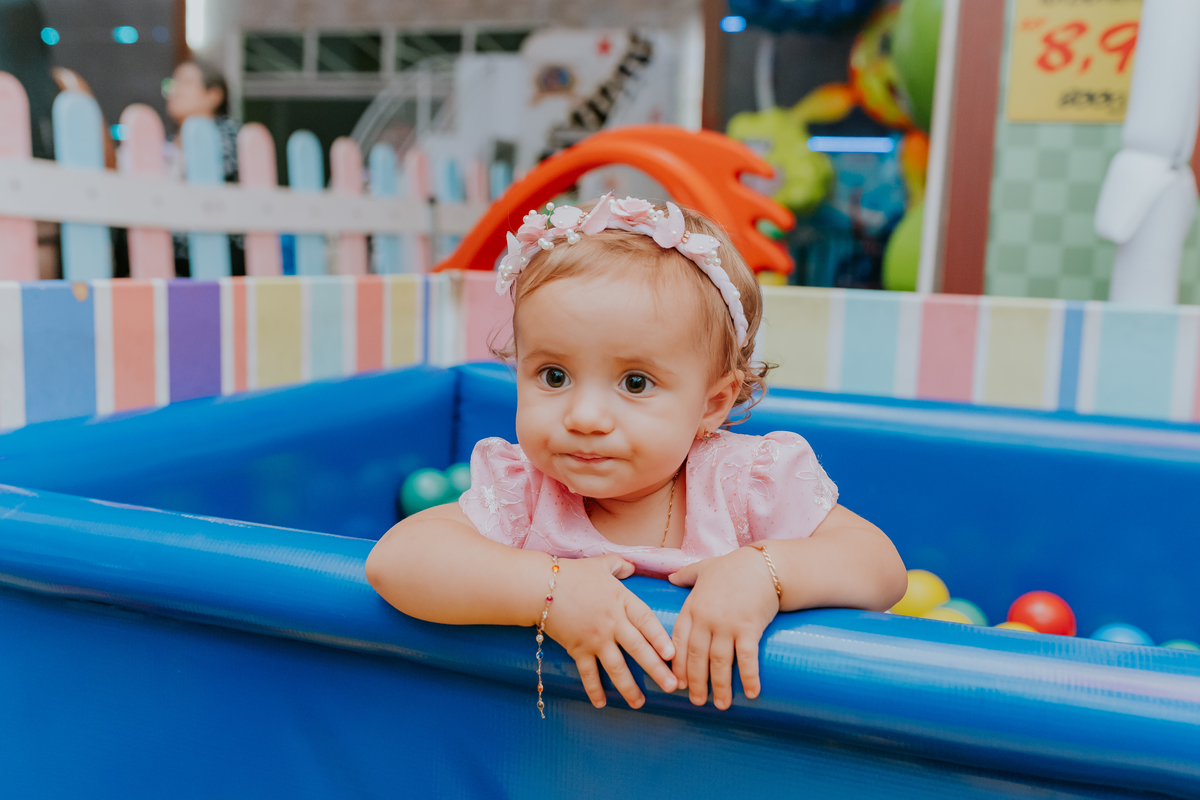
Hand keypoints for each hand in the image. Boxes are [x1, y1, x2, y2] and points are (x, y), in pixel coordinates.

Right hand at [544, 554, 677, 708]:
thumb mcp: (601, 564)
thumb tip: (633, 566)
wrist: (539, 587)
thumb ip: (620, 566)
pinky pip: (588, 673)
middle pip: (638, 649)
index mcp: (621, 600)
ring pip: (616, 667)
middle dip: (656, 669)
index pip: (646, 621)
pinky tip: (601, 704)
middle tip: (672, 687)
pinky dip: (594, 690)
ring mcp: (594, 638)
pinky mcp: (577, 649)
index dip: (660, 638)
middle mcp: (611, 622)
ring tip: (640, 703)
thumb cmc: (572, 574)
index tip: (673, 654)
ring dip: (629, 687)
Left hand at [668, 546, 779, 708]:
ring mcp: (727, 625)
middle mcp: (706, 619)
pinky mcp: (749, 628)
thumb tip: (670, 577)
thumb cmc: (734, 566)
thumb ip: (685, 575)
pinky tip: (752, 694)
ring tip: (721, 705)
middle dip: (696, 683)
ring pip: (719, 663)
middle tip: (697, 702)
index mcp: (692, 607)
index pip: (678, 642)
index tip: (677, 684)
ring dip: (720, 687)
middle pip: (697, 657)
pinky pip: (747, 658)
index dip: (677, 665)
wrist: (764, 564)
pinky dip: (749, 678)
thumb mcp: (704, 568)